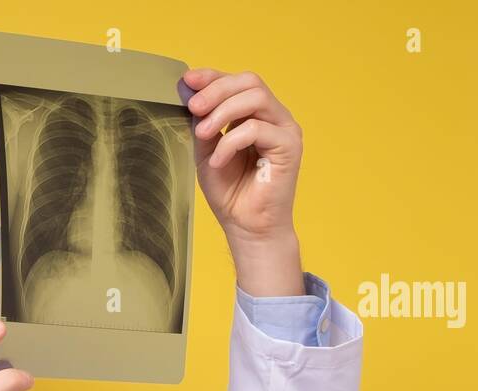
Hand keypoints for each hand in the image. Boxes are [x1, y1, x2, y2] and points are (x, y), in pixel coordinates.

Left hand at [182, 68, 304, 295]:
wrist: (246, 227)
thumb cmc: (230, 193)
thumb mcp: (206, 152)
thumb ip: (201, 122)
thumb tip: (187, 89)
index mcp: (255, 115)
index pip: (237, 82)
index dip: (212, 76)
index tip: (187, 80)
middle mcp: (274, 117)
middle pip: (249, 81)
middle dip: (217, 90)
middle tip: (194, 107)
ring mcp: (284, 129)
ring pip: (256, 97)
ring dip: (222, 112)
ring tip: (203, 135)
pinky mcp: (289, 145)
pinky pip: (257, 128)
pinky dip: (231, 142)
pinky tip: (219, 161)